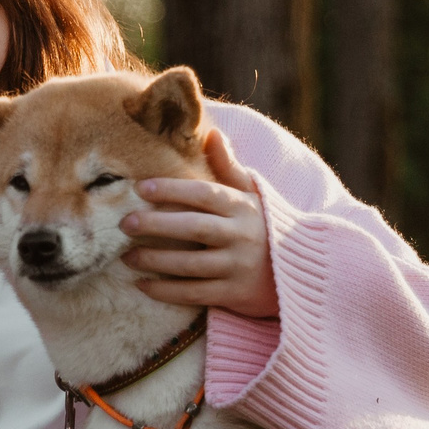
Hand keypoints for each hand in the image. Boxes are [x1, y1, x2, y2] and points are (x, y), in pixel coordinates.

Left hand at [119, 125, 281, 319]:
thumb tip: (211, 134)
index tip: (141, 188)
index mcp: (243, 207)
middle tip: (125, 223)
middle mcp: (241, 236)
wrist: (302, 270)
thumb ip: (229, 167)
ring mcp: (238, 267)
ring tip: (127, 256)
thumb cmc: (266, 226)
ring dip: (155, 261)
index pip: (204, 194)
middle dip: (156, 225)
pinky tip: (143, 285)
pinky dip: (166, 291)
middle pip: (193, 228)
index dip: (172, 190)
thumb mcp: (253, 195)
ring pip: (190, 265)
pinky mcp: (234, 294)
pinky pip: (194, 294)